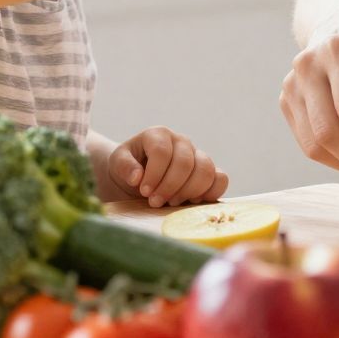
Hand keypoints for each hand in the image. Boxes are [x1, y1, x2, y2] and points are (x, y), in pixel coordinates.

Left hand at [107, 127, 227, 207]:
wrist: (138, 177)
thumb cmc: (128, 168)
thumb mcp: (117, 163)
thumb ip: (124, 166)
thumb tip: (137, 176)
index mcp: (159, 134)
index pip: (162, 151)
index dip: (154, 174)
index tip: (144, 192)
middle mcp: (182, 142)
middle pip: (185, 163)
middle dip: (170, 187)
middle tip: (155, 202)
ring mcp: (198, 156)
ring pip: (206, 171)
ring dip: (188, 192)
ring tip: (171, 203)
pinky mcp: (209, 172)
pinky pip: (221, 179)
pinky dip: (210, 193)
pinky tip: (191, 202)